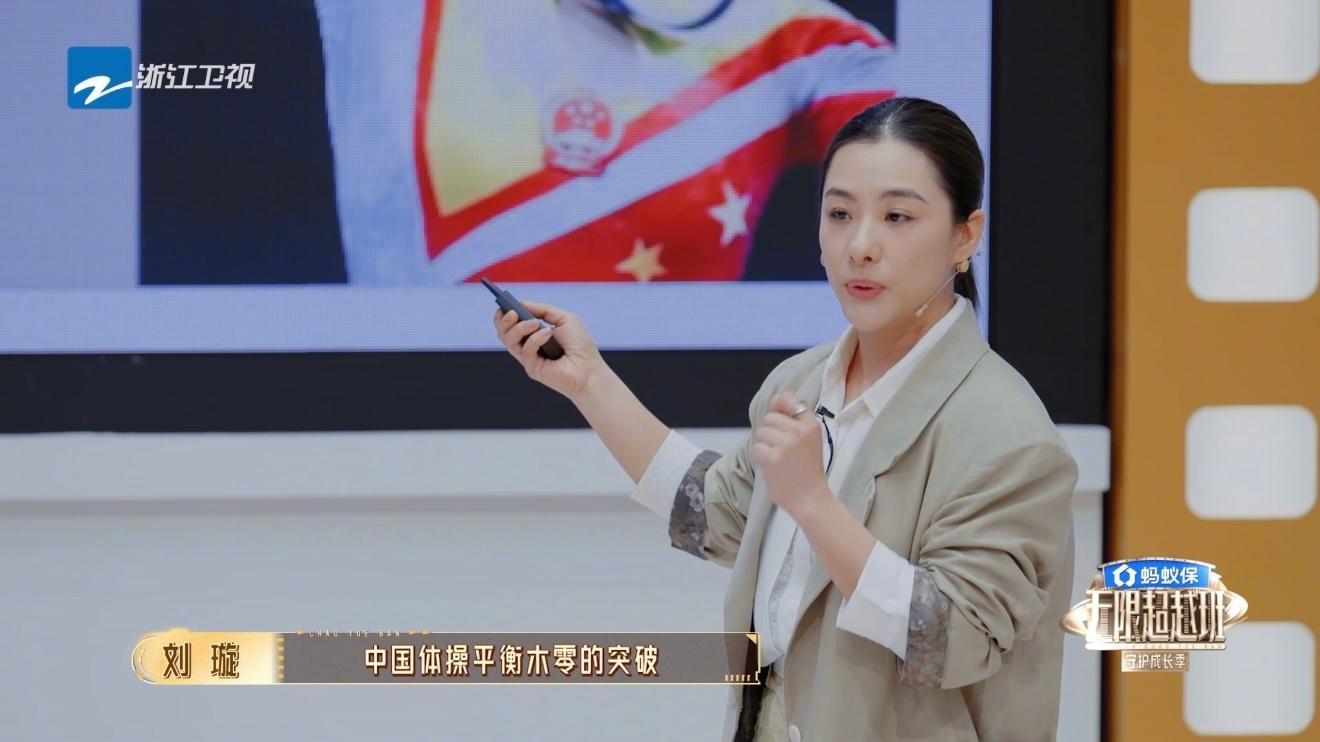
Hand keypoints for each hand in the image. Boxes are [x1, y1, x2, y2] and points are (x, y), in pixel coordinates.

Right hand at [493, 300, 604, 400]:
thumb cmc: (580, 345)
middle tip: (512, 313)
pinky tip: (548, 334)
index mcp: (533, 334)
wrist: (590, 369)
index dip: (503, 316)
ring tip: (535, 323)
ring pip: (509, 341)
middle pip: (504, 333)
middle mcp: (528, 346)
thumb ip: (543, 310)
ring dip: (519, 328)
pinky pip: (525, 350)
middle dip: (504, 321)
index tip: (503, 305)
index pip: (510, 325)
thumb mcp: (563, 318)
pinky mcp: (531, 368)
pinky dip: (535, 339)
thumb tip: (521, 303)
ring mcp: (528, 358)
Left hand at [753, 392, 830, 518]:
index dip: (779, 404)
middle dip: (770, 432)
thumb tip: (775, 401)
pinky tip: (773, 466)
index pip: (789, 399)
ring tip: (778, 458)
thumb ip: (794, 422)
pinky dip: (761, 457)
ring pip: (761, 433)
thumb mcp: (809, 440)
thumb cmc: (808, 470)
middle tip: (781, 449)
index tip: (779, 414)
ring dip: (764, 445)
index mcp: (811, 425)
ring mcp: (785, 444)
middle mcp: (799, 431)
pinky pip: (757, 448)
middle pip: (770, 418)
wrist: (811, 499)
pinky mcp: (772, 457)